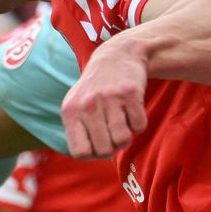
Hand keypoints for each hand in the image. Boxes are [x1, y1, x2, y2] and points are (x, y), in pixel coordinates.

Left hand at [62, 37, 148, 158]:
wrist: (118, 55)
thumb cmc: (96, 89)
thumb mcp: (76, 106)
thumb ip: (78, 132)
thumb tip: (93, 156)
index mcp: (70, 111)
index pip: (79, 152)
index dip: (92, 154)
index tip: (98, 145)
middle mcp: (87, 104)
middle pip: (104, 150)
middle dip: (112, 147)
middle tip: (113, 133)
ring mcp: (109, 98)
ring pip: (122, 140)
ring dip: (127, 137)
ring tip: (123, 124)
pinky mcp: (130, 93)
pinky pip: (139, 127)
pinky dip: (139, 124)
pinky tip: (132, 111)